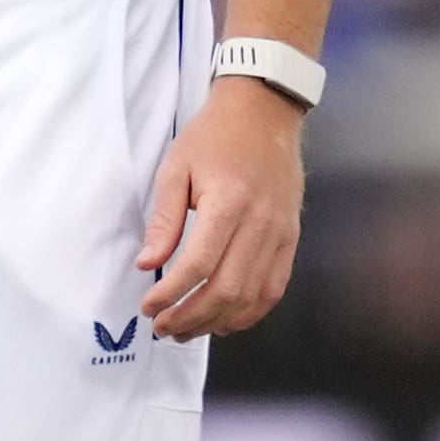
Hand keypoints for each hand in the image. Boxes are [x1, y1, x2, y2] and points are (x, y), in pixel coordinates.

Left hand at [136, 74, 305, 339]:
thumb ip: (164, 220)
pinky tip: (225, 319)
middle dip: (191, 317)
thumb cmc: (215, 135)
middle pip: (227, 290)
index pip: (199, 265)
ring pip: (252, 297)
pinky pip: (274, 288)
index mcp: (228, 202)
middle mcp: (260, 223)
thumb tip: (148, 266)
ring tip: (189, 329)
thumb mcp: (176, 167)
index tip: (149, 307)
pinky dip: (250, 312)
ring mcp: (281, 233)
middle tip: (164, 327)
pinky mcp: (291, 238)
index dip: (171, 294)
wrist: (265, 111)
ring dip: (218, 322)